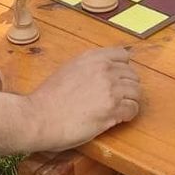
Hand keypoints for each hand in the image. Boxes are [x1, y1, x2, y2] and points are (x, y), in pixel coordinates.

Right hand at [26, 47, 141, 149]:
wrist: (39, 117)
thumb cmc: (48, 99)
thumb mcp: (68, 70)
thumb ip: (87, 68)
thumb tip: (100, 74)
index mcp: (92, 58)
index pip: (123, 55)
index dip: (123, 69)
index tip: (119, 79)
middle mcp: (104, 69)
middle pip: (133, 75)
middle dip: (128, 87)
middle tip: (120, 98)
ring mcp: (110, 88)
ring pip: (136, 92)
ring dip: (130, 101)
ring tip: (120, 110)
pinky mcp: (112, 109)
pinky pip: (133, 109)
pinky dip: (129, 115)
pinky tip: (119, 119)